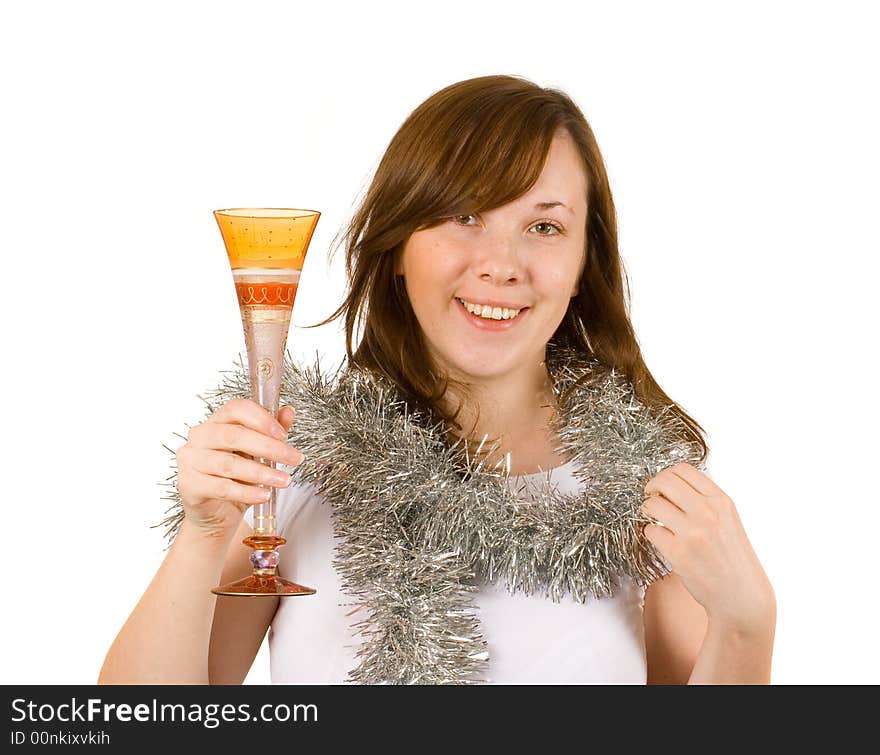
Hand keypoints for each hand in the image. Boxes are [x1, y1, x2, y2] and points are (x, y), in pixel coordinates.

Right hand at [175, 399, 302, 539]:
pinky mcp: (188, 484)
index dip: (261, 419)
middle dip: (269, 447)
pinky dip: (246, 492)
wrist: (215, 513)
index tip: (283, 434)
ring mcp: (190, 460)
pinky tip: (264, 495)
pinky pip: (221, 487)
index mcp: (216, 422)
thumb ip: (271, 432)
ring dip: (261, 473)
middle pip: (234, 435)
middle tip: (294, 459)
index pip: (236, 408)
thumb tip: (288, 411)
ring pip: (229, 463)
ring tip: (283, 480)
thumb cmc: (235, 478)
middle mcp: (200, 436)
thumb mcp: (257, 453)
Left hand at [640, 463, 774, 632]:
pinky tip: (661, 539)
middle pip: (664, 481)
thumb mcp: (728, 519)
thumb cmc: (731, 556)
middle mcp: (708, 512)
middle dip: (651, 488)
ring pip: (652, 505)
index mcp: (721, 500)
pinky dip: (651, 533)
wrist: (741, 594)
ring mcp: (692, 532)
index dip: (666, 475)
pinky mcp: (678, 553)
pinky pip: (650, 531)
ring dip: (648, 510)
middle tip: (651, 498)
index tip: (662, 486)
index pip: (683, 470)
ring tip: (655, 520)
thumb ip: (705, 499)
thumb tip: (672, 481)